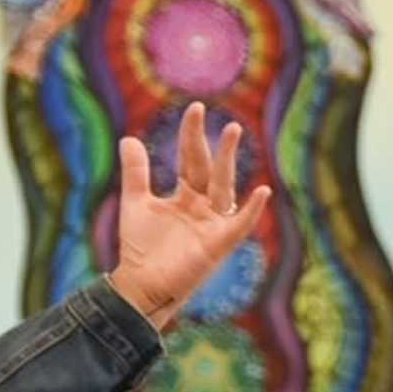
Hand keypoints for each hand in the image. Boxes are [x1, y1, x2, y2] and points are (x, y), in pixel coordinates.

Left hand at [104, 104, 272, 330]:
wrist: (141, 282)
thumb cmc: (141, 247)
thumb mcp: (137, 202)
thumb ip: (137, 172)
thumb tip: (130, 137)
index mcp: (186, 196)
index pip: (192, 159)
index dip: (192, 135)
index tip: (196, 108)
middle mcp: (204, 207)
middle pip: (211, 170)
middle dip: (217, 145)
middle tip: (227, 121)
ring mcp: (213, 224)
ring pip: (224, 187)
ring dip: (230, 161)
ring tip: (235, 134)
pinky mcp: (219, 244)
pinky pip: (240, 224)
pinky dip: (252, 210)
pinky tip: (262, 192)